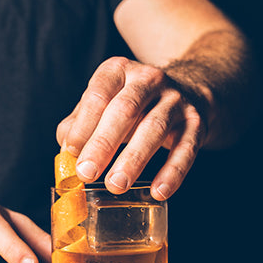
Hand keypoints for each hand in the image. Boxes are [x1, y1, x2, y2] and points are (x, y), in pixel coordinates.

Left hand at [56, 56, 206, 200]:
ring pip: (154, 128)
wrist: (190, 89)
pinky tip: (158, 192)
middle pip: (125, 110)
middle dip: (104, 143)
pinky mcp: (197, 121)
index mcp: (119, 70)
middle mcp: (149, 79)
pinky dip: (173, 172)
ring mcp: (176, 99)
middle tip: (87, 173)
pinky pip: (186, 149)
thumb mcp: (105, 102)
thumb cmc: (135, 103)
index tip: (71, 152)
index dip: (83, 125)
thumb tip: (66, 149)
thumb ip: (81, 122)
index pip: (98, 95)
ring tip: (116, 185)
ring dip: (134, 159)